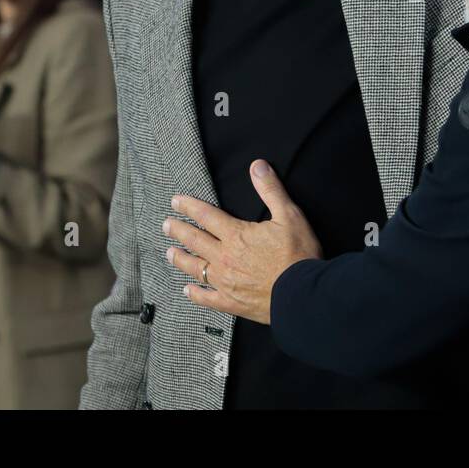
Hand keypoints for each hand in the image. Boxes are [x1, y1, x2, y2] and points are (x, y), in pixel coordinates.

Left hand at [164, 160, 321, 324]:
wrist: (302, 294)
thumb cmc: (298, 255)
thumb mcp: (289, 216)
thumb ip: (271, 190)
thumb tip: (257, 166)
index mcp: (236, 235)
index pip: (206, 216)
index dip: (189, 207)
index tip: (176, 201)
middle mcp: (224, 258)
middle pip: (195, 240)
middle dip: (178, 230)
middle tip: (166, 224)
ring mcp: (225, 282)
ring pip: (195, 268)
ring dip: (181, 259)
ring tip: (169, 253)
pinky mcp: (231, 302)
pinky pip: (206, 298)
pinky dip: (195, 294)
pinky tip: (187, 290)